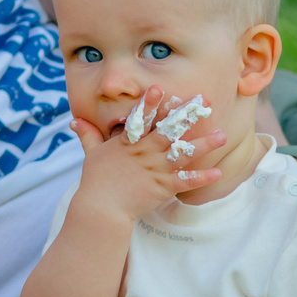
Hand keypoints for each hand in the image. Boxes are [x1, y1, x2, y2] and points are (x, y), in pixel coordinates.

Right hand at [71, 86, 228, 222]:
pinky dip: (202, 177)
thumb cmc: (96, 180)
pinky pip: (186, 181)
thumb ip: (88, 135)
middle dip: (188, 116)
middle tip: (205, 103)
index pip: (141, 119)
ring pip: (183, 153)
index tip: (160, 89)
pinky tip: (218, 172)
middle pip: (170, 131)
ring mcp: (155, 170)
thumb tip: (75, 121)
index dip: (150, 103)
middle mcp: (144, 153)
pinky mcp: (163, 188)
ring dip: (204, 145)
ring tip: (221, 136)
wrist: (101, 208)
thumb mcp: (91, 154)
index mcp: (129, 143)